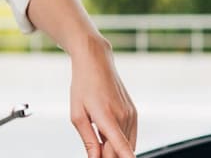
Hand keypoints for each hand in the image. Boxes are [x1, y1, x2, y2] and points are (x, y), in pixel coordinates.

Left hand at [68, 35, 136, 157]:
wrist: (96, 62)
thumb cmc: (83, 85)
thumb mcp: (77, 114)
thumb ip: (88, 139)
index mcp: (107, 117)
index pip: (121, 147)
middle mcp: (123, 117)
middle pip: (119, 150)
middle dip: (108, 156)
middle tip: (95, 150)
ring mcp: (131, 115)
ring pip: (126, 144)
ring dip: (113, 148)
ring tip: (98, 134)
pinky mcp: (134, 113)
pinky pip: (130, 136)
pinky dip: (120, 141)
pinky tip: (107, 134)